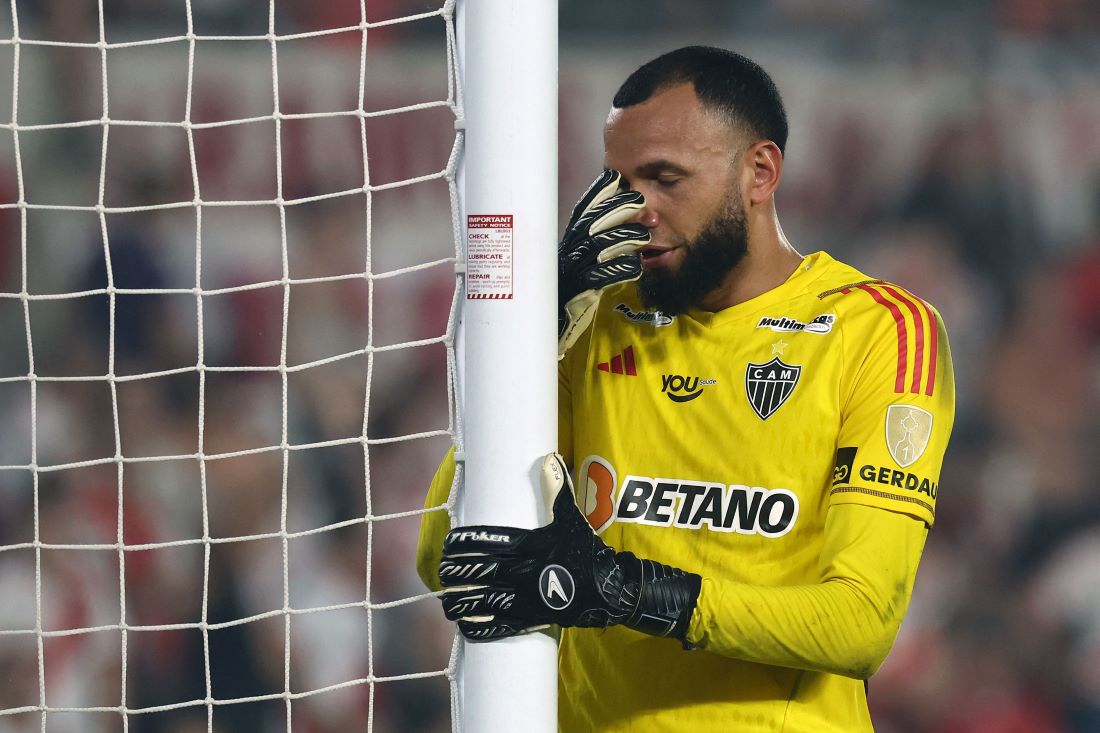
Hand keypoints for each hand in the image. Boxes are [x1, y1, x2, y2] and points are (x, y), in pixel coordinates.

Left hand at [439, 453, 700, 642]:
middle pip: (482, 570)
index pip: (491, 540)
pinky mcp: (532, 618)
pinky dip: (480, 624)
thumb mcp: (571, 517)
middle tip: (442, 569)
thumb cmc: (587, 551)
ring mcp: (527, 597)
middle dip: (458, 570)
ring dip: (462, 599)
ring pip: (486, 599)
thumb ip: (556, 489)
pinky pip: (500, 623)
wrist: (609, 588)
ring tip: (445, 598)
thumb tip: (549, 458)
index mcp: (531, 544)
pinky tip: (463, 624)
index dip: (467, 542)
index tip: (449, 542)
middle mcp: (525, 570)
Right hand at [557, 170, 649, 357]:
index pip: (582, 209)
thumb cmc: (572, 284)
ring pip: (600, 246)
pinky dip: (623, 269)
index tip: (615, 177)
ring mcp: (574, 269)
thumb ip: (599, 236)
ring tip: (644, 236)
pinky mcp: (581, 289)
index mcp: (569, 238)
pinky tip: (636, 266)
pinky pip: (603, 276)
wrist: (553, 318)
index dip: (597, 192)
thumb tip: (629, 214)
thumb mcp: (581, 255)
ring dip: (625, 237)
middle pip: (592, 222)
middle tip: (640, 201)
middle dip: (617, 208)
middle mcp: (569, 249)